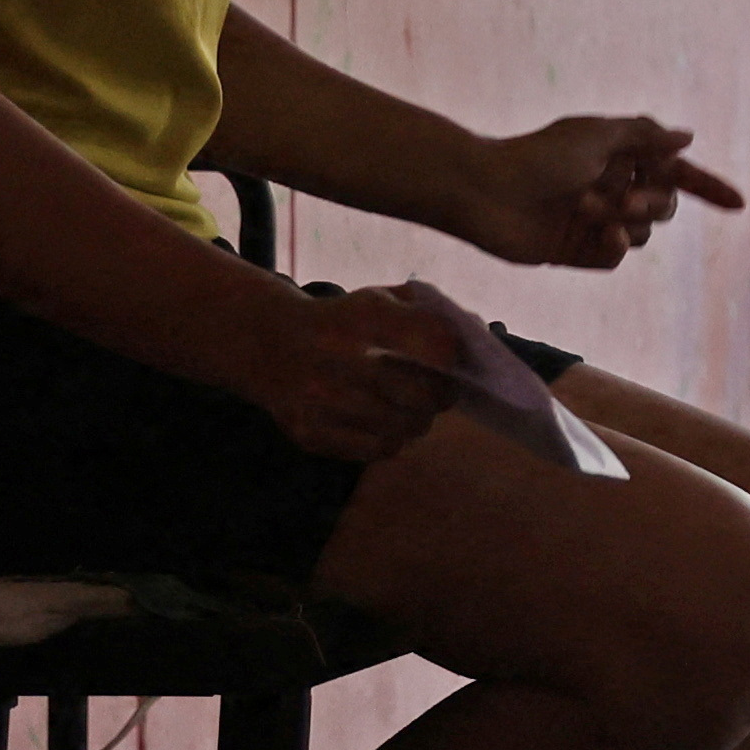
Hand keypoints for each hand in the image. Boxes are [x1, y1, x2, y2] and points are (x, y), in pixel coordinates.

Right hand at [236, 281, 461, 466]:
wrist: (270, 345)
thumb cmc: (344, 322)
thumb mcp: (381, 299)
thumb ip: (431, 313)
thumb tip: (478, 338)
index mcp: (364, 316)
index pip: (436, 344)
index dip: (454, 358)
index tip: (453, 362)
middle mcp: (339, 358)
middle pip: (424, 395)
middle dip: (441, 396)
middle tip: (439, 393)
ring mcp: (321, 400)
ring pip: (404, 428)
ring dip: (417, 420)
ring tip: (409, 408)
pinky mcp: (309, 432)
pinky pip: (376, 450)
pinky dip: (390, 440)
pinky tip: (382, 423)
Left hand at [458, 112, 738, 271]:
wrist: (484, 193)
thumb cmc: (536, 156)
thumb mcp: (596, 135)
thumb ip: (645, 136)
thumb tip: (686, 138)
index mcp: (618, 155)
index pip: (674, 171)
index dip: (707, 186)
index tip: (738, 203)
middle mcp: (611, 186)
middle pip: (663, 205)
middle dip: (653, 204)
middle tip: (626, 202)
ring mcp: (595, 220)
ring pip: (642, 233)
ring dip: (626, 222)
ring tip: (590, 210)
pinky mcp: (577, 250)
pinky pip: (616, 255)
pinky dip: (613, 245)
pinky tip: (598, 233)